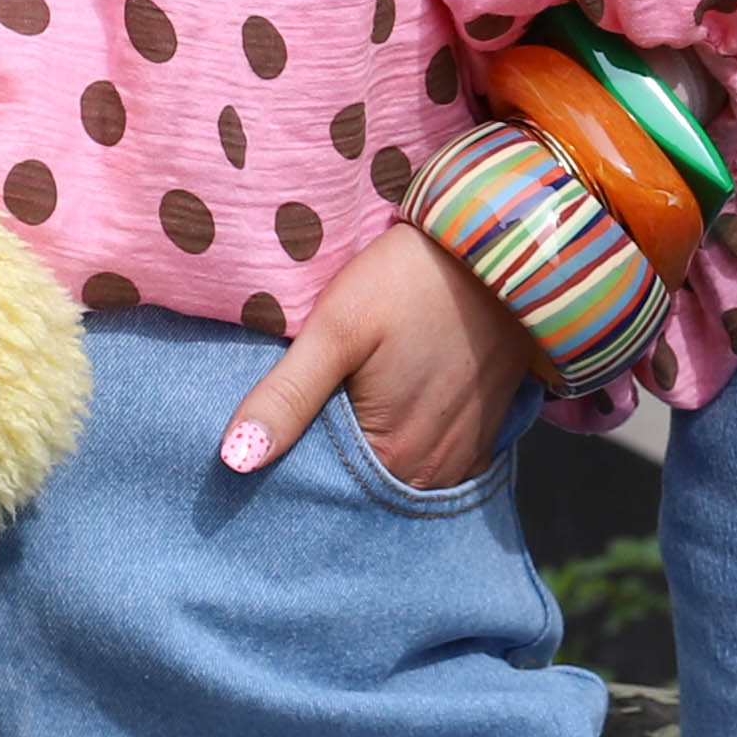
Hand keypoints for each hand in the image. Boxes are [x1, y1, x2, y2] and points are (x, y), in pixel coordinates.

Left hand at [217, 220, 543, 488]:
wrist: (503, 249)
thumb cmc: (413, 280)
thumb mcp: (339, 327)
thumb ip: (287, 395)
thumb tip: (233, 461)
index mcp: (391, 457)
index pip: (320, 487)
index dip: (288, 463)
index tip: (264, 434)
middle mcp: (430, 473)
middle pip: (358, 483)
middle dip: (326, 461)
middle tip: (300, 415)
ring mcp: (461, 457)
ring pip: (393, 473)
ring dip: (367, 452)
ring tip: (340, 410)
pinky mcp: (481, 433)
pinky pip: (430, 460)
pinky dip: (404, 445)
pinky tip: (385, 410)